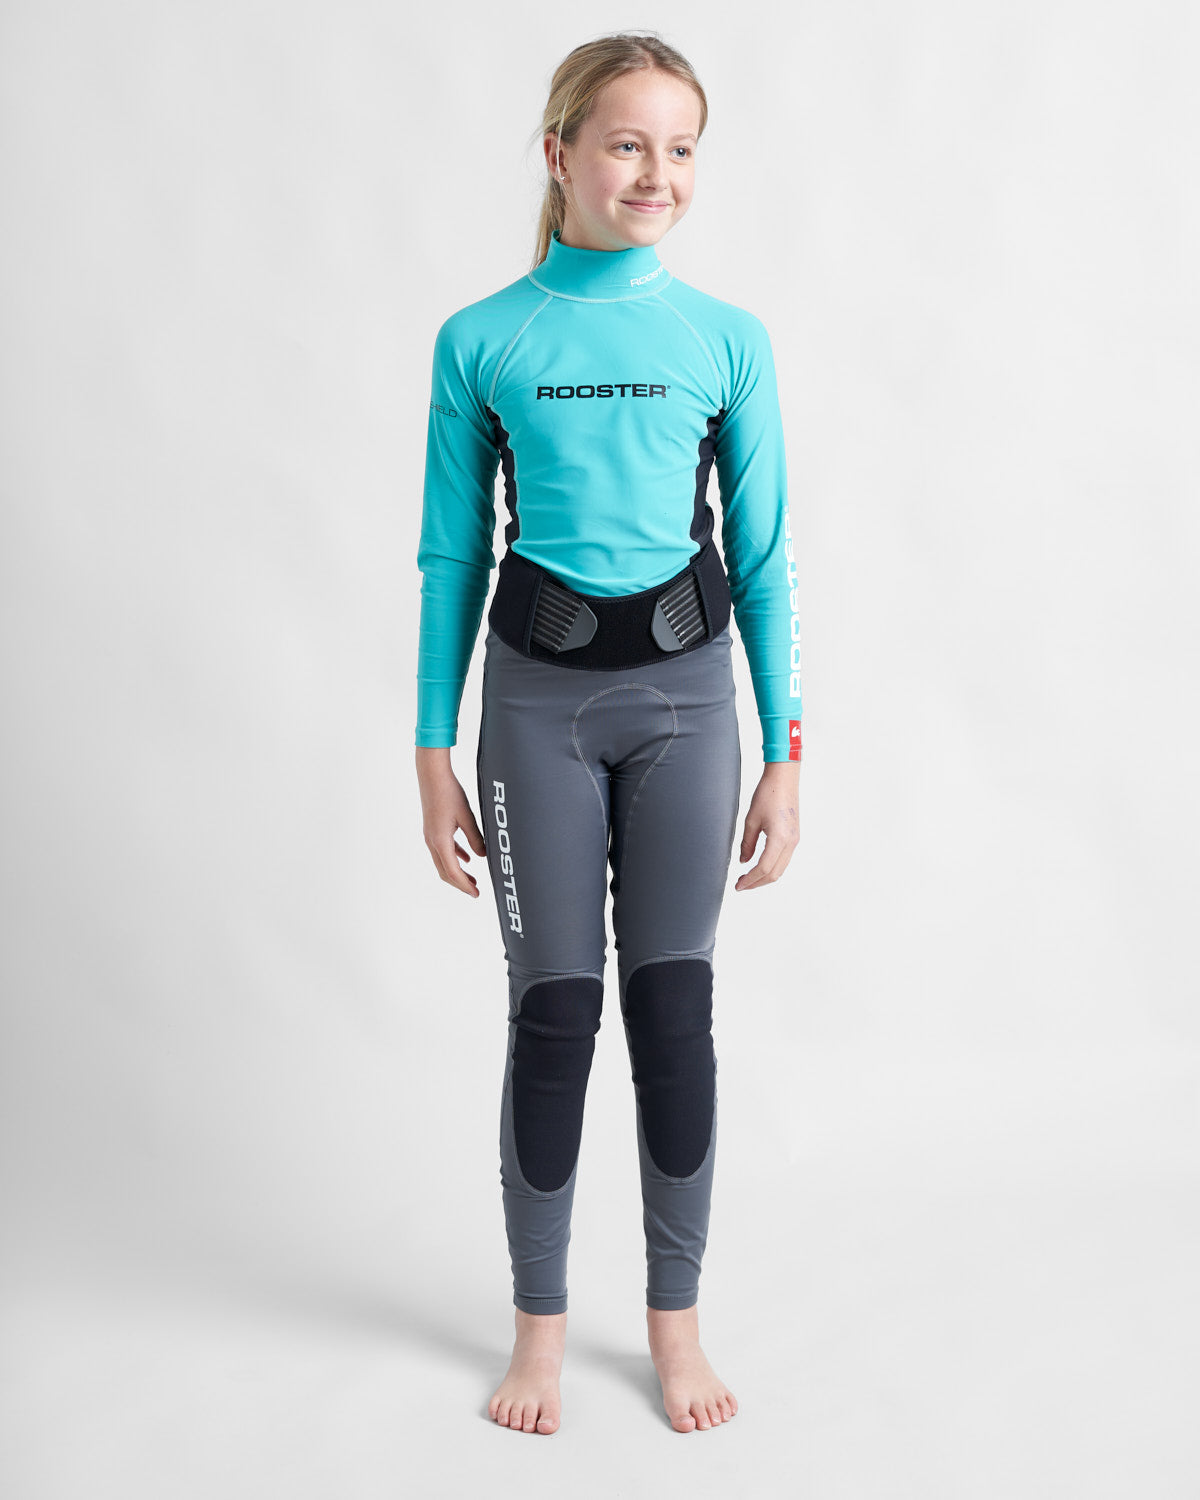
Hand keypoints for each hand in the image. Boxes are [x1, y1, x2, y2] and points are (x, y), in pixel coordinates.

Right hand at [415, 747, 487, 896]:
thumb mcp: (467, 817)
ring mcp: (430, 835)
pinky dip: (455, 858)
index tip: (476, 893)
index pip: (453, 872)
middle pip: (445, 871)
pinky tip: (467, 859)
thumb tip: (483, 855)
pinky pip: (443, 850)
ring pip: (443, 862)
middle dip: (460, 883)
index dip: (465, 885)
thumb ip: (476, 838)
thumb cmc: (449, 793)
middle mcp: (432, 841)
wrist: (432, 775)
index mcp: (440, 841)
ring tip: (473, 878)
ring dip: (457, 872)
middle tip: (476, 890)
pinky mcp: (433, 829)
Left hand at [735, 761, 799, 891]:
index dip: (750, 880)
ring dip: (765, 876)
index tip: (738, 885)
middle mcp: (790, 842)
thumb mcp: (751, 819)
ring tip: (748, 878)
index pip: (763, 868)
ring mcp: (795, 840)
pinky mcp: (794, 836)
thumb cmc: (768, 793)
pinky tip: (759, 866)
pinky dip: (772, 867)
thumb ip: (747, 843)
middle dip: (757, 883)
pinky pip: (784, 859)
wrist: (784, 778)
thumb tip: (743, 861)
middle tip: (741, 885)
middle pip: (774, 873)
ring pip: (780, 868)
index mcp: (779, 838)